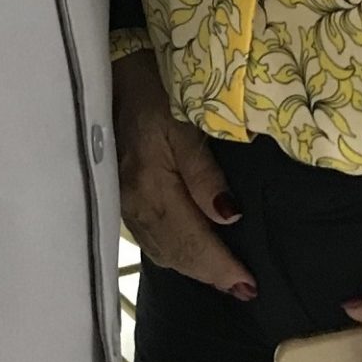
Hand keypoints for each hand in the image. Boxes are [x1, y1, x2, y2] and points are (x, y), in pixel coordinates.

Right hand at [112, 50, 256, 300]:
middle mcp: (134, 204)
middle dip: (209, 274)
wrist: (112, 70)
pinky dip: (173, 251)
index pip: (192, 242)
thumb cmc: (155, 89)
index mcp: (151, 188)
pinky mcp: (120, 194)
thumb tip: (229, 217)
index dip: (221, 267)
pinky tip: (187, 252)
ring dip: (192, 267)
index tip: (249, 285)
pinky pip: (149, 236)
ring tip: (221, 278)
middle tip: (243, 291)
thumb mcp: (185, 122)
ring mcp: (123, 202)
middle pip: (176, 253)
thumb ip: (204, 172)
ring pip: (161, 249)